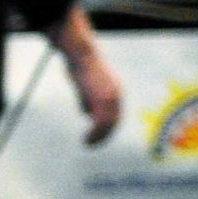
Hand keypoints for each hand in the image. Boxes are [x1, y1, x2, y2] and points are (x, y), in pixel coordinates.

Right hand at [55, 12, 121, 145]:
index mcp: (115, 92)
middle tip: (91, 143)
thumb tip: (88, 114)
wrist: (81, 54)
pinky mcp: (103, 100)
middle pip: (115, 121)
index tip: (98, 136)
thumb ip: (89, 100)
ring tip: (88, 144)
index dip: (108, 127)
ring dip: (99, 137)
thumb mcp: (86, 87)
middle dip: (104, 135)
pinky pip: (102, 122)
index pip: (115, 114)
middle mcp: (117, 96)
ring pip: (109, 124)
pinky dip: (95, 133)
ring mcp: (111, 98)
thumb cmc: (80, 67)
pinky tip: (87, 139)